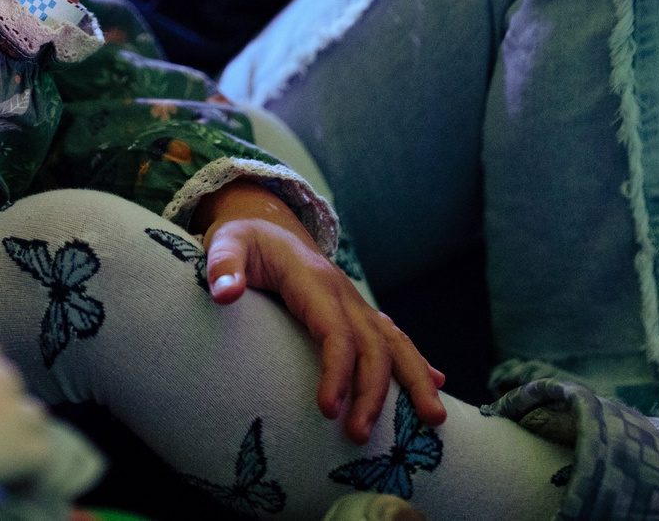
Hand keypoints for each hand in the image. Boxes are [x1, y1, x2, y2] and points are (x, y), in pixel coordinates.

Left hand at [196, 184, 443, 441]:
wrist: (264, 224)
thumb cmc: (243, 242)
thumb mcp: (224, 244)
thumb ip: (222, 267)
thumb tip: (224, 294)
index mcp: (314, 280)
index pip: (336, 330)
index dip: (337, 371)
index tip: (328, 410)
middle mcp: (343, 293)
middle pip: (372, 344)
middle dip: (373, 392)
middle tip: (359, 435)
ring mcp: (355, 303)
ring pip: (395, 341)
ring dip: (414, 380)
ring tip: (432, 419)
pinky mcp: (357, 312)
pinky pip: (393, 336)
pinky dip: (417, 361)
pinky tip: (436, 384)